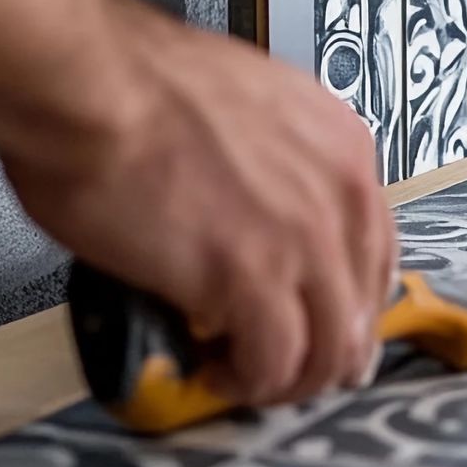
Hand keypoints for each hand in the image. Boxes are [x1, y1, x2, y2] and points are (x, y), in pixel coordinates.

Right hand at [6, 0, 395, 405]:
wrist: (91, 83)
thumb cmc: (133, 82)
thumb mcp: (242, 110)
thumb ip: (269, 163)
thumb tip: (249, 208)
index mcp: (340, 144)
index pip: (375, 248)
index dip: (346, 299)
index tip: (322, 320)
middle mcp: (338, 193)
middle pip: (362, 308)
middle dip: (325, 351)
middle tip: (286, 368)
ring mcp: (304, 240)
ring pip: (331, 349)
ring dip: (289, 377)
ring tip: (245, 376)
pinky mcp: (254, 281)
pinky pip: (274, 365)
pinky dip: (247, 383)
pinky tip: (216, 373)